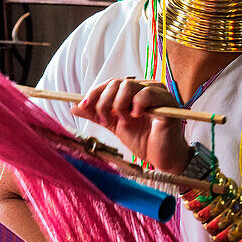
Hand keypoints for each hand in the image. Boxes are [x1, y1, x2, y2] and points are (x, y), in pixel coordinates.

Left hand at [70, 77, 190, 173]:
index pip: (110, 84)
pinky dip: (137, 104)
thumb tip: (74, 107)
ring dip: (119, 104)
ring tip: (123, 121)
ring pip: (129, 85)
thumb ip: (97, 115)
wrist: (163, 159)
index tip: (83, 106)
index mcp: (133, 92)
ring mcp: (158, 94)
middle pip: (117, 82)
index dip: (95, 93)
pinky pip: (147, 93)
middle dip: (104, 102)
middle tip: (104, 120)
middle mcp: (145, 88)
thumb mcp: (114, 126)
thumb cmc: (143, 141)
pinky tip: (136, 117)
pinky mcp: (168, 102)